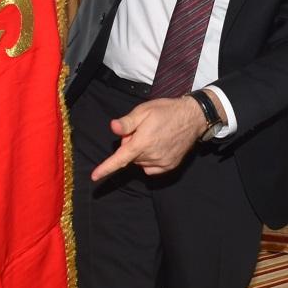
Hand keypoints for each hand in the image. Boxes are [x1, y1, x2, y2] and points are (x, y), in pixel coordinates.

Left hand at [90, 97, 204, 180]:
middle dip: (130, 144)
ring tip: (153, 135)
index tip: (95, 176)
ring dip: (140, 152)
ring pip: (140, 162)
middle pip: (130, 156)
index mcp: (142, 143)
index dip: (105, 168)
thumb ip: (127, 122)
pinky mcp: (170, 165)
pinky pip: (151, 168)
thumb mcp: (144, 110)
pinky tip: (157, 147)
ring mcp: (162, 162)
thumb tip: (113, 128)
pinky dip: (149, 160)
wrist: (193, 117)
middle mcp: (151, 156)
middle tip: (141, 130)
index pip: (119, 159)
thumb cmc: (167, 111)